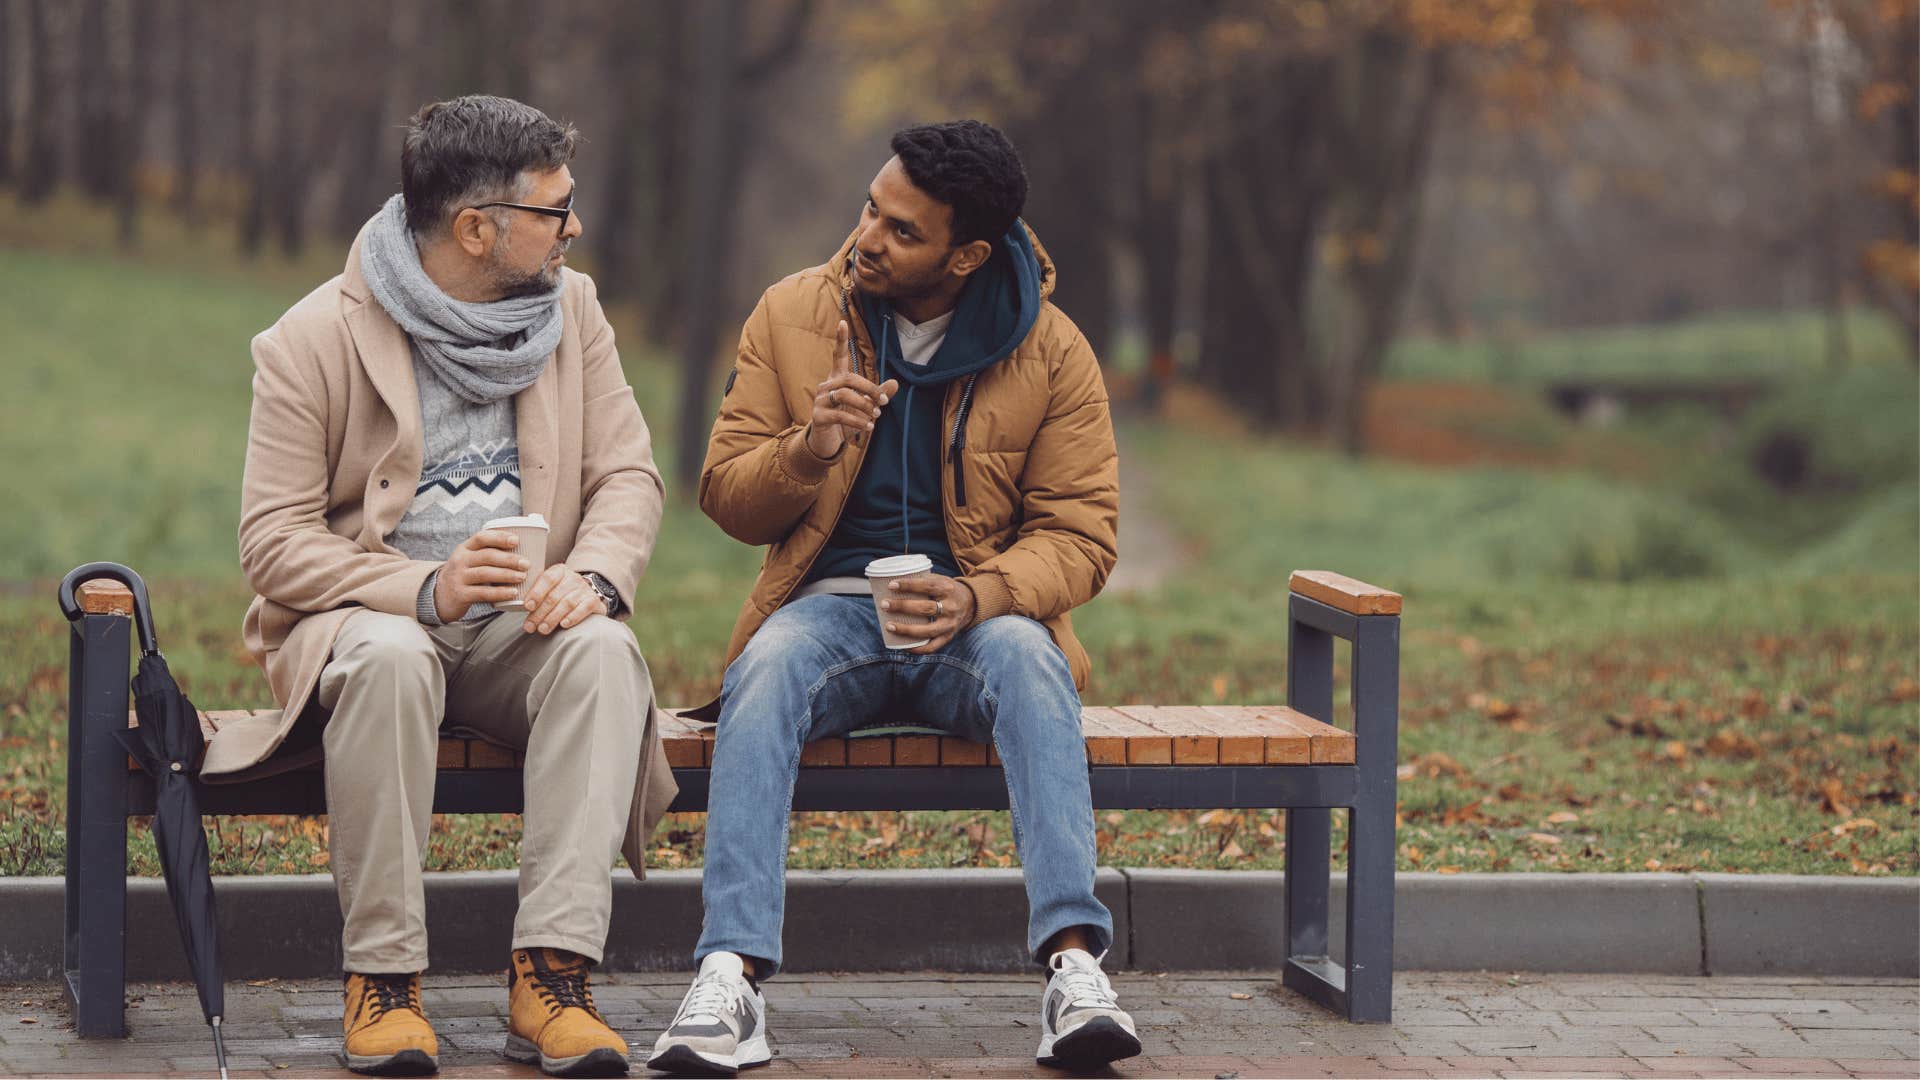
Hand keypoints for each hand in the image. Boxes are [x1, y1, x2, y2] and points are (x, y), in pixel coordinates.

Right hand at [433, 529, 529, 622]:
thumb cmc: (465, 574)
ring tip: (522, 577)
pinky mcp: (461, 594)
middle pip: (486, 556)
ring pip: (485, 573)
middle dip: (509, 559)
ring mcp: (458, 577)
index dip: (499, 537)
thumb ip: (488, 553)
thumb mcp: (470, 559)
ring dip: (506, 574)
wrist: (440, 595)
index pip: (481, 537)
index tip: (516, 540)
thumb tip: (522, 546)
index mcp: (464, 548)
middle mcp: (460, 560)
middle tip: (526, 563)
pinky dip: (500, 593)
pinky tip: (513, 593)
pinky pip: (483, 593)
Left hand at [521, 565, 607, 634]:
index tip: (527, 606)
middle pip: (554, 596)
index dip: (536, 593)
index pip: (547, 579)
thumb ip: (536, 592)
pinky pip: (583, 609)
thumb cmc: (561, 592)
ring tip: (543, 629)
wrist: (586, 593)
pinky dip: (572, 617)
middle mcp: (572, 578)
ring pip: (567, 603)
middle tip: (530, 626)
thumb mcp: (549, 587)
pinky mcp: (593, 601)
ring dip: (552, 618)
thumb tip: (518, 605)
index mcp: (558, 571)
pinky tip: (563, 624)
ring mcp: (584, 589)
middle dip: (540, 613)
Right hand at [805, 319, 898, 459]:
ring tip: (876, 416)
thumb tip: (896, 383)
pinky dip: (857, 421)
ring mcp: (820, 400)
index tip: (842, 322)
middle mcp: (826, 386)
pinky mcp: (818, 416)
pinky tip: (868, 427)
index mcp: (837, 379)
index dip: (841, 340)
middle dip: (869, 389)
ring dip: (864, 405)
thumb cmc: (847, 418)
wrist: (829, 440)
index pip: (838, 356)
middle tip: (883, 402)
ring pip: (844, 395)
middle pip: (849, 378)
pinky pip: (840, 414)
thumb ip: (879, 394)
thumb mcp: (865, 406)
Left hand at [882, 575, 975, 653]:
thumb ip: (921, 580)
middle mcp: (951, 607)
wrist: (971, 603)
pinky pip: (932, 647)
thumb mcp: (939, 580)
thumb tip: (892, 580)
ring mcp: (950, 624)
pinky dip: (917, 649)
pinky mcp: (949, 637)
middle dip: (902, 606)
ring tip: (889, 626)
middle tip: (884, 604)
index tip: (891, 585)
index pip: (927, 586)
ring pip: (927, 630)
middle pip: (925, 608)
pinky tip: (903, 646)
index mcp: (948, 589)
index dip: (909, 585)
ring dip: (906, 630)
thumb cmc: (947, 590)